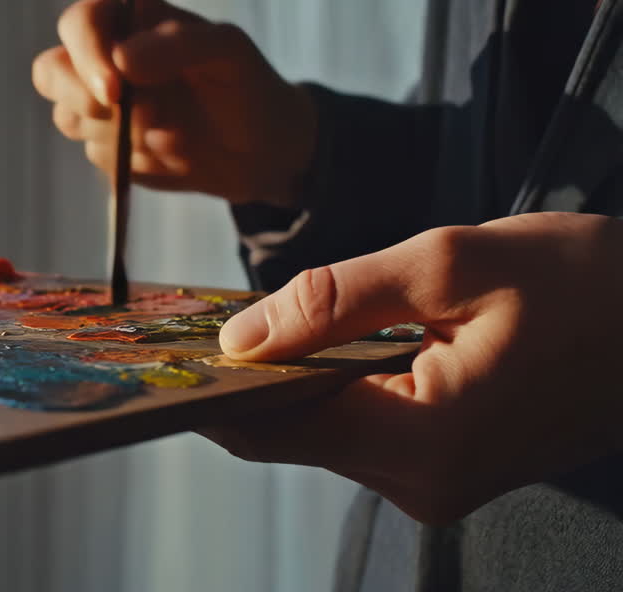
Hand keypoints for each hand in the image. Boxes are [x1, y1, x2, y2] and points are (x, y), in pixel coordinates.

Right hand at [32, 0, 316, 206]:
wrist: (260, 150)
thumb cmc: (245, 85)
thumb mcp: (228, 51)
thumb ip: (179, 45)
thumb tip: (121, 61)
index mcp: (128, 19)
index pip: (78, 24)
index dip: (87, 55)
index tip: (116, 90)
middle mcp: (103, 57)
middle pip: (51, 72)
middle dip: (88, 101)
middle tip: (146, 117)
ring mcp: (99, 104)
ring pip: (70, 118)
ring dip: (121, 135)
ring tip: (174, 134)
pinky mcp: (105, 145)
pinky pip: (97, 156)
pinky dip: (134, 160)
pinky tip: (171, 153)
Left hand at [201, 212, 622, 524]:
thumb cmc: (588, 284)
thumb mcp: (452, 264)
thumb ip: (335, 301)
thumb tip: (239, 338)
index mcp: (423, 437)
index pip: (270, 426)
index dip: (212, 385)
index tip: (168, 345)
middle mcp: (421, 482)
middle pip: (289, 431)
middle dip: (250, 374)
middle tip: (211, 314)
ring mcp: (437, 485)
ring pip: (322, 429)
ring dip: (295, 376)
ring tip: (279, 316)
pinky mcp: (449, 470)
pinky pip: (363, 428)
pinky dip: (337, 385)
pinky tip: (335, 338)